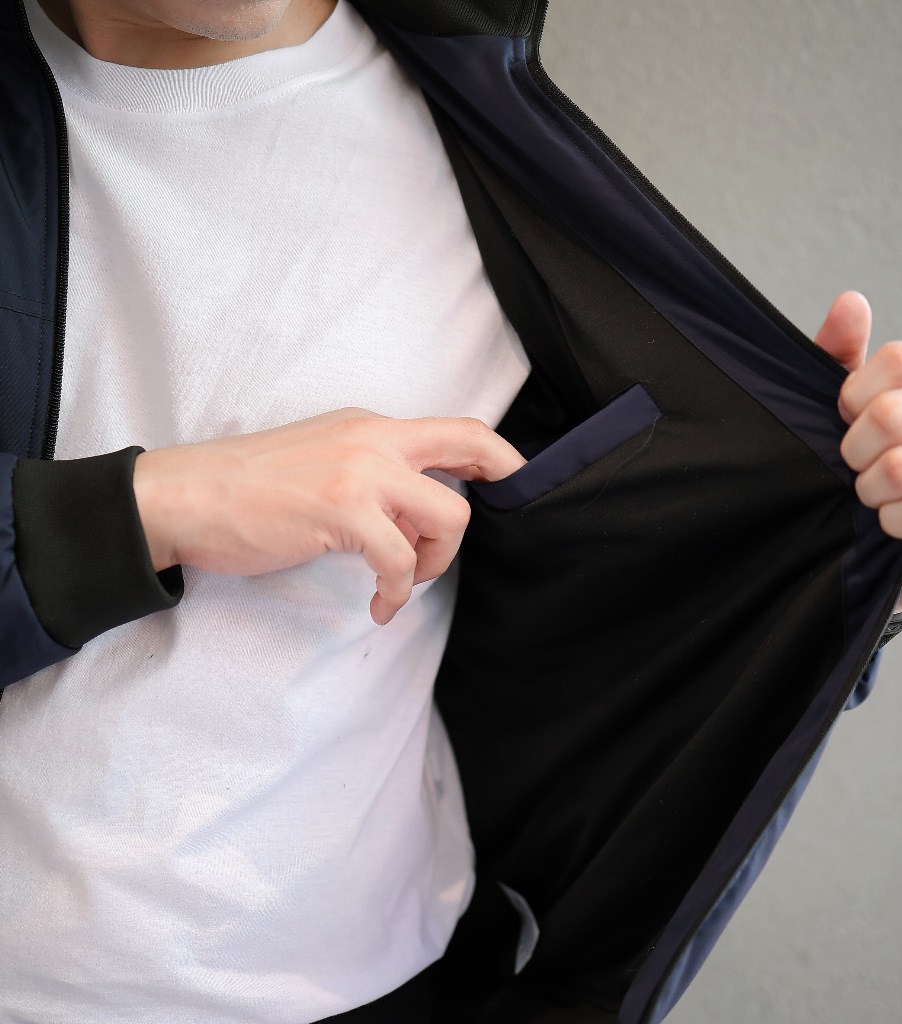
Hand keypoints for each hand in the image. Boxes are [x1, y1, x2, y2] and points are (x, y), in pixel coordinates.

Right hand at [133, 410, 524, 624]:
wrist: (185, 496)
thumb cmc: (248, 487)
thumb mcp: (322, 461)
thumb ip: (373, 477)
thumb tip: (415, 517)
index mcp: (370, 427)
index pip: (456, 428)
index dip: (497, 454)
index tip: (512, 481)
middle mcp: (374, 439)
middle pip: (471, 450)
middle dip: (493, 494)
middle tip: (479, 534)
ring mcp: (360, 471)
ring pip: (448, 515)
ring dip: (435, 561)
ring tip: (401, 581)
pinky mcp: (342, 511)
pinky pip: (401, 561)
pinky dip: (397, 593)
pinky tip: (379, 605)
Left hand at [814, 292, 901, 610]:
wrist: (890, 549)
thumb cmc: (868, 471)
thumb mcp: (844, 413)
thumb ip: (839, 356)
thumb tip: (851, 300)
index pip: (899, 360)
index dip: (853, 396)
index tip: (843, 422)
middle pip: (893, 414)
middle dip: (854, 452)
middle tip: (854, 470)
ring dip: (870, 492)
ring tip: (874, 499)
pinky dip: (891, 522)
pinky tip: (894, 525)